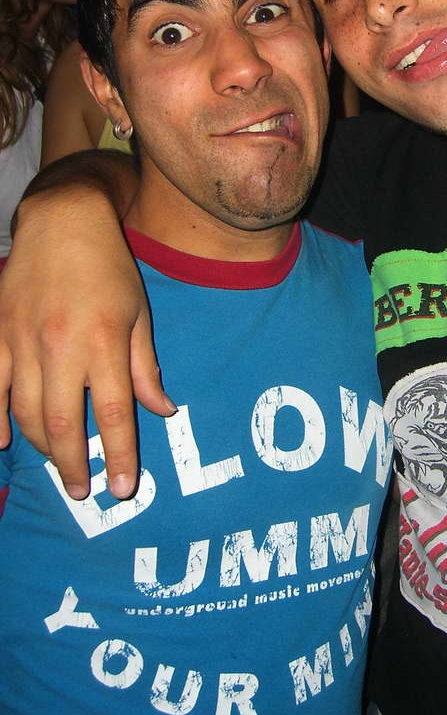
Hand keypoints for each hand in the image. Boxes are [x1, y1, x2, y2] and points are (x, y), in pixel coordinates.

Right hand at [0, 189, 174, 499]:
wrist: (63, 222)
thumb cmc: (109, 268)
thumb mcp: (139, 314)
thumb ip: (145, 367)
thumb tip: (163, 410)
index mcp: (104, 342)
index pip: (115, 412)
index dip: (120, 455)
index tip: (123, 488)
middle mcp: (62, 347)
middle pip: (66, 422)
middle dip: (75, 464)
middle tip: (85, 492)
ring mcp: (24, 342)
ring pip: (27, 412)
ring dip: (43, 446)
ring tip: (60, 465)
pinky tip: (4, 441)